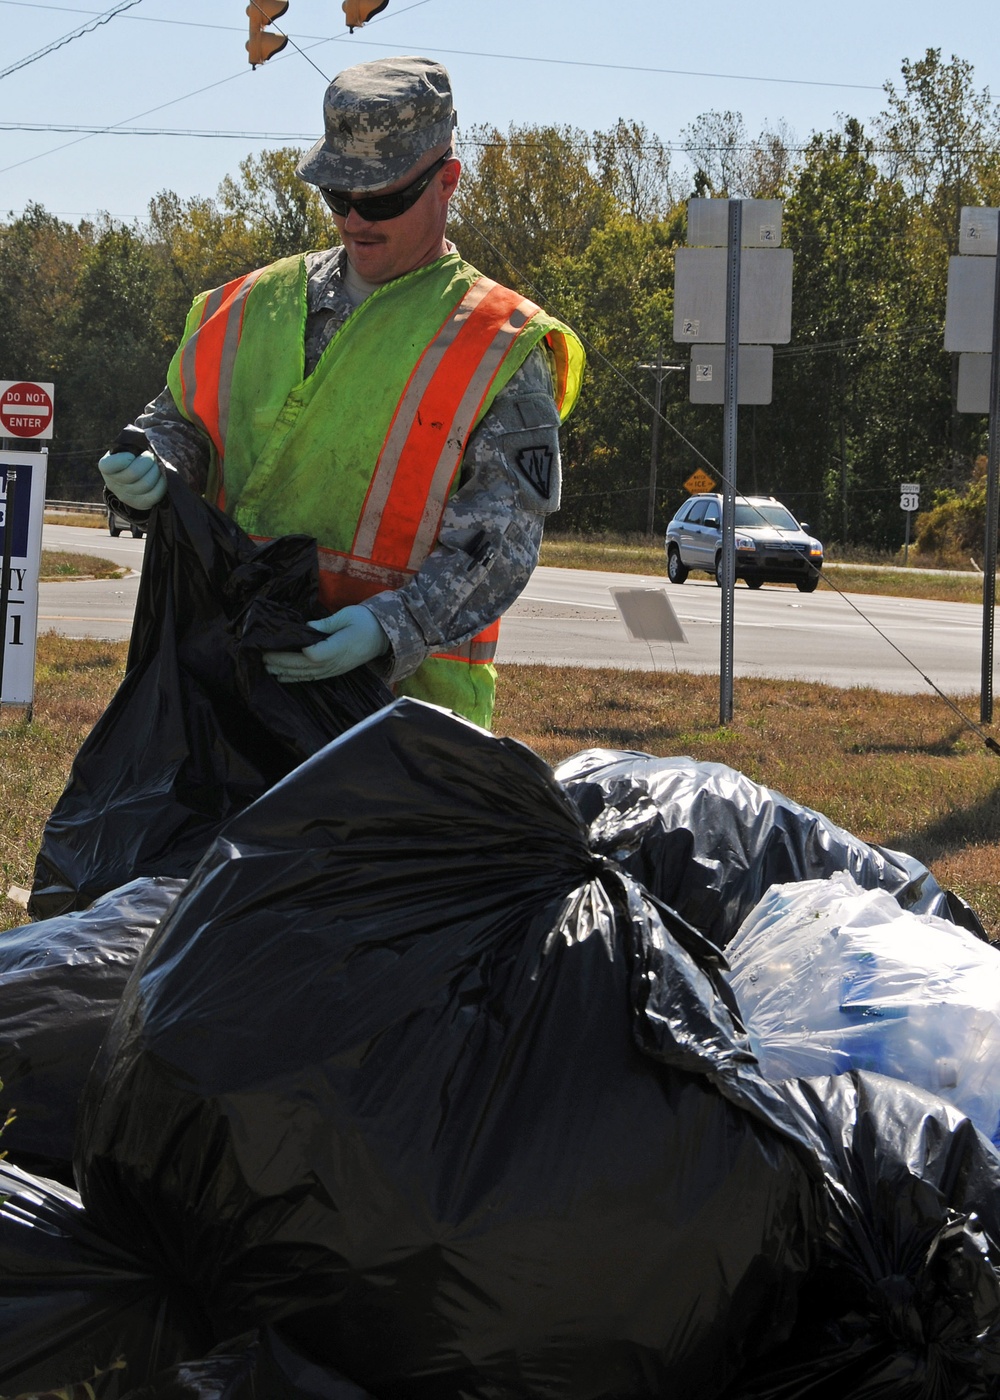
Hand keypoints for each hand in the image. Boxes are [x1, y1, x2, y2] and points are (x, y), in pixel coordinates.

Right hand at [98, 449, 165, 509]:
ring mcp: (126, 496)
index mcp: (106, 467)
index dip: (125, 458)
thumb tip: (148, 443)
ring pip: (146, 484)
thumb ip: (132, 443)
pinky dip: (162, 483)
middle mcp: (113, 483)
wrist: (135, 474)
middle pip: (133, 473)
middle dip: (147, 461)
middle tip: (151, 456)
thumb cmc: (132, 454)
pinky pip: (154, 495)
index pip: (111, 465)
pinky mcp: (141, 503)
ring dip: (156, 471)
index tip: (132, 454)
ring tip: (157, 465)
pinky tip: (162, 476)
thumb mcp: (127, 446)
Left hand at [263, 605, 388, 682]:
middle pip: (304, 666)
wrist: (383, 636)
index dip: (300, 651)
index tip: (284, 642)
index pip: (316, 654)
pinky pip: (312, 677)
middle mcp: (336, 662)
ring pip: (306, 674)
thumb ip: (326, 623)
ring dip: (285, 671)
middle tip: (263, 656)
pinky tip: (283, 676)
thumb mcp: (347, 615)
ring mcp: (334, 669)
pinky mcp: (333, 671)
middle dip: (282, 661)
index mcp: (340, 646)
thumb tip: (305, 626)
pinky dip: (296, 677)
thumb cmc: (365, 621)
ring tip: (267, 667)